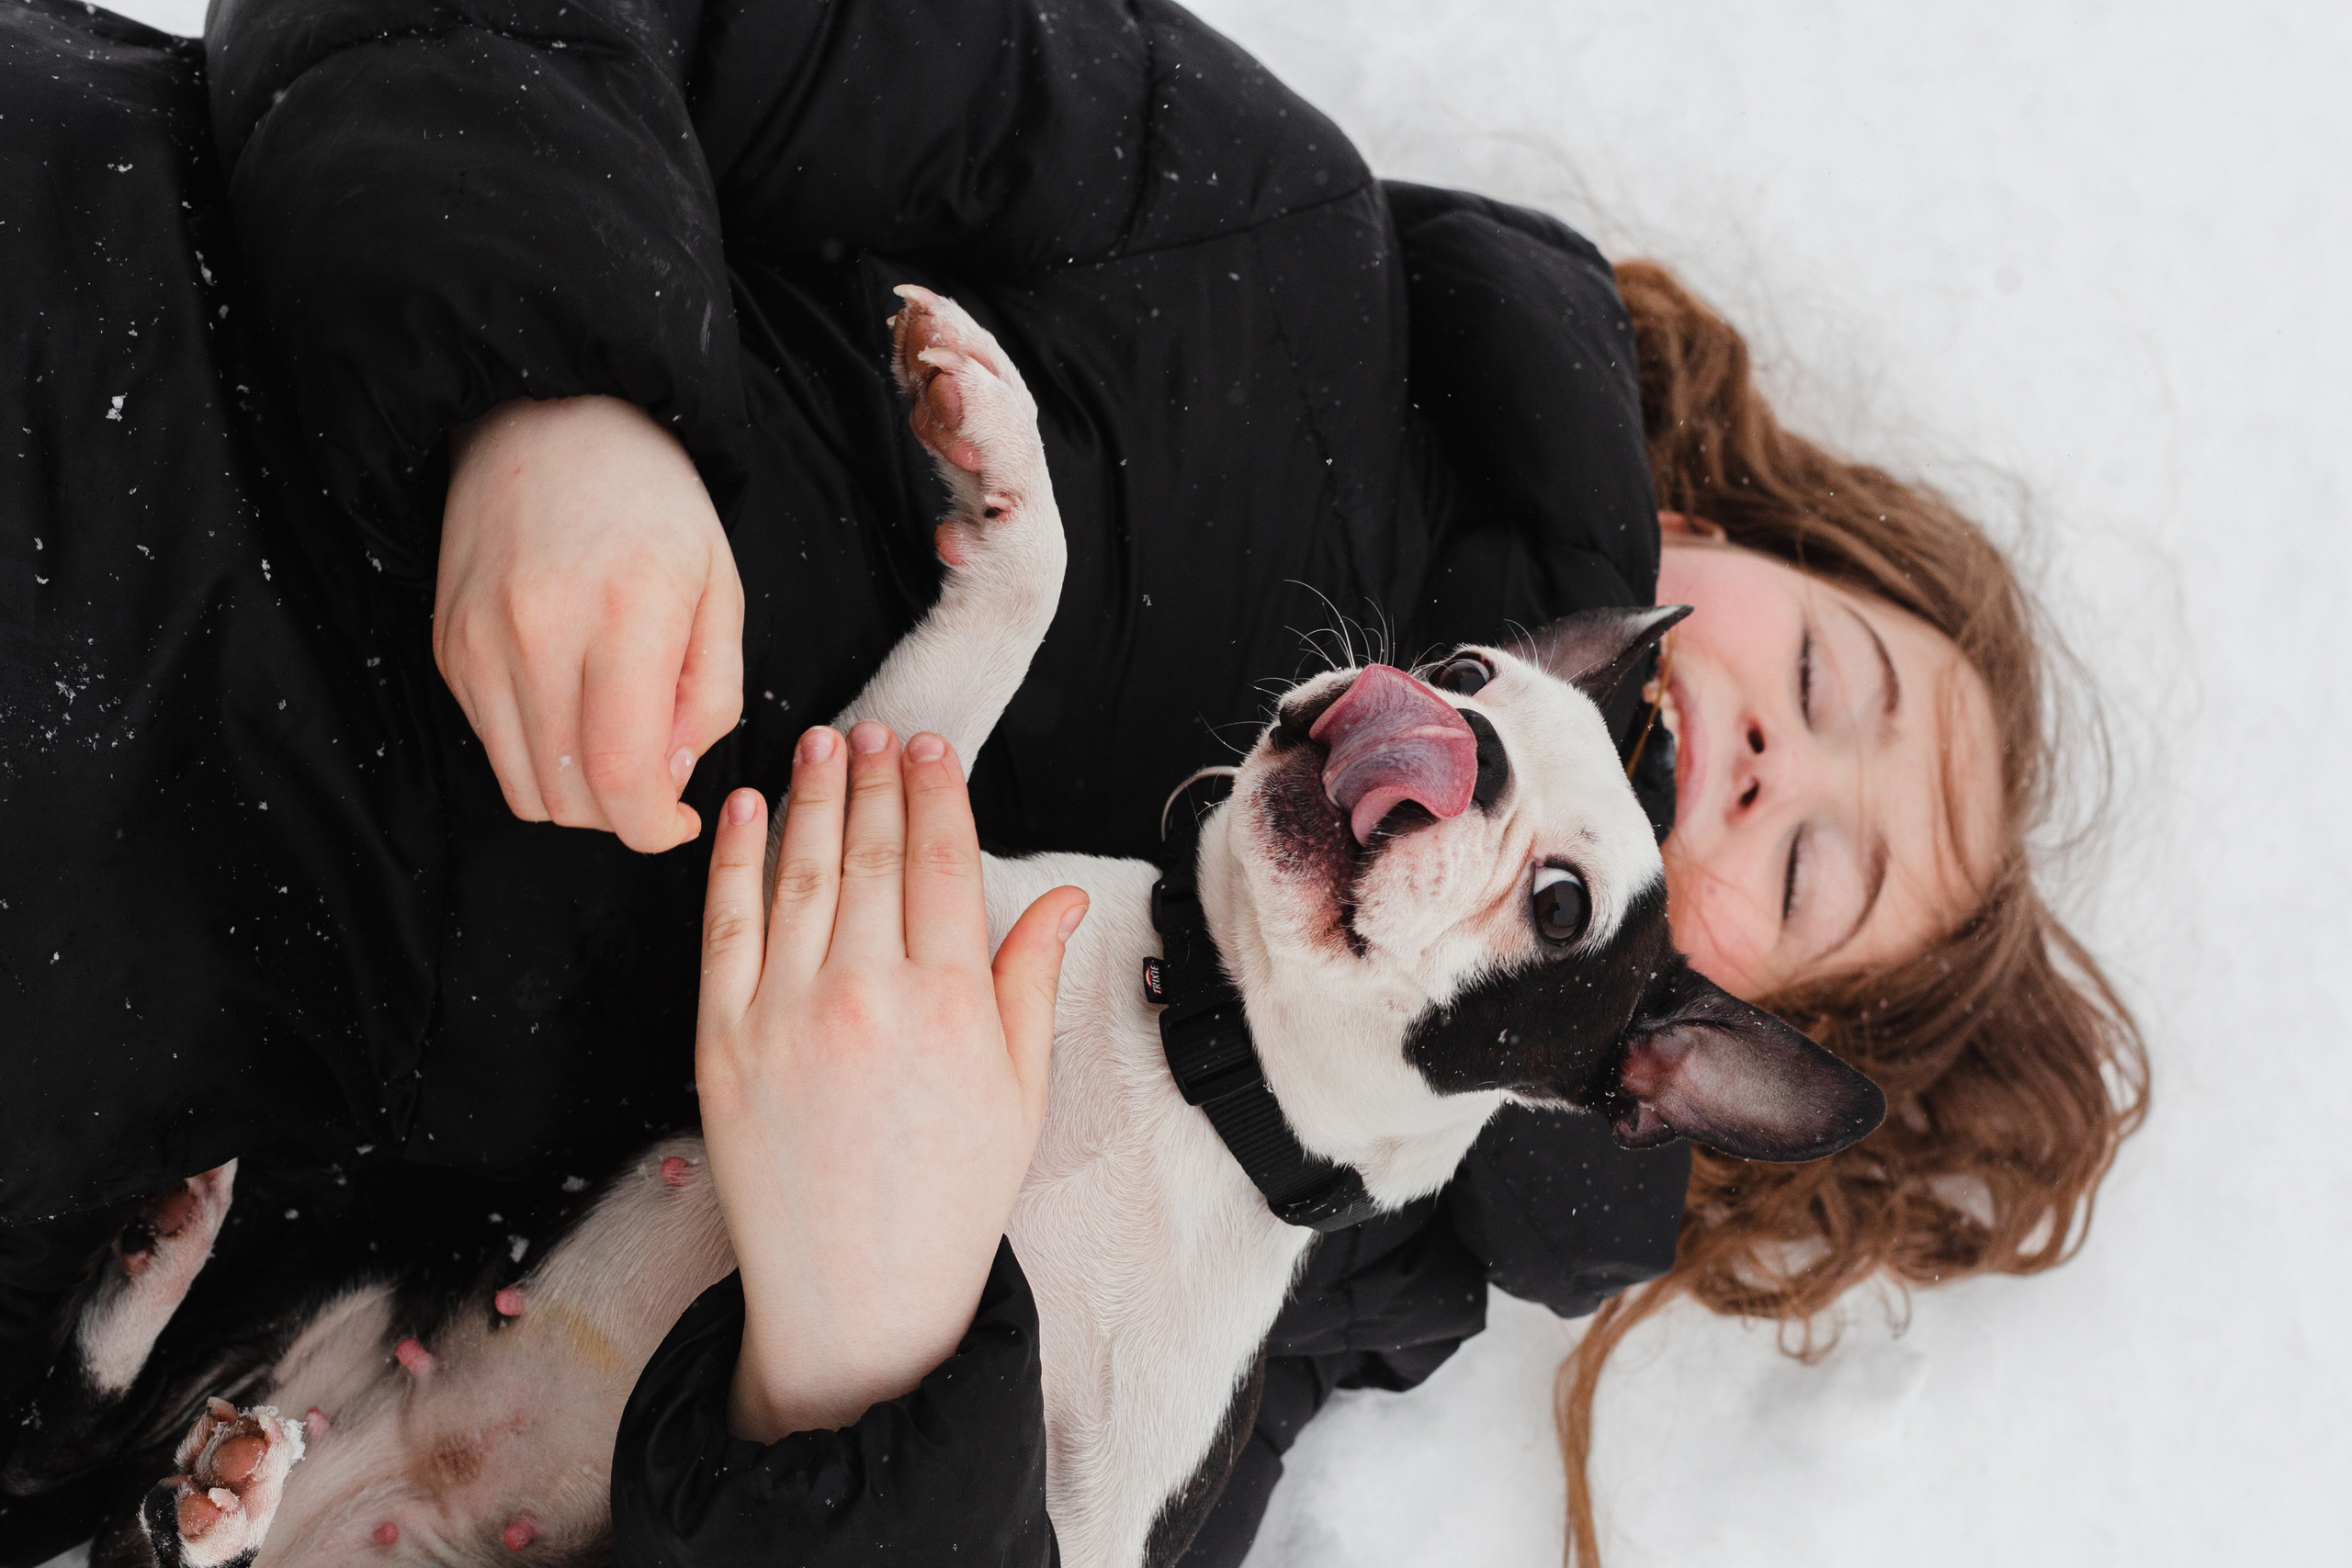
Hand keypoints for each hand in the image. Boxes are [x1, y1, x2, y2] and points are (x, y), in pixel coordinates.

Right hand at [436, 395, 743, 852]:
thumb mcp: (721, 593)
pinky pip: (493, 745)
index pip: (620, 778)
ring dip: (577, 795)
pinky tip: (572, 703)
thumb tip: (668, 781)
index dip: (652, 827)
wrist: (553, 421)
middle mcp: (536, 634)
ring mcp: (478, 643)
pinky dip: (538, 752)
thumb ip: (709, 698)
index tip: (676, 822)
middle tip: (656, 776)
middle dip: (621, 815)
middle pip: (569, 798)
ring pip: (524, 788)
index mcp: (622, 616)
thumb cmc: (656, 506)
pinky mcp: (449, 647)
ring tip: (615, 745)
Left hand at [695, 722, 1086, 1439]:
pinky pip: (726, 927)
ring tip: (823, 746)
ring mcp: (786, 1014)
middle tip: (879, 730)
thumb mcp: (1021, 1091)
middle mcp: (866, 995)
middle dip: (876, 780)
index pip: (939, 864)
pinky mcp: (722, 1041)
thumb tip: (1062, 897)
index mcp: (950, 1004)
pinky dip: (737, 859)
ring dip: (813, 798)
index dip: (936, 795)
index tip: (931, 749)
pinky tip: (751, 810)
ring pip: (801, 874)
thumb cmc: (949, 1198)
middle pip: (870, 855)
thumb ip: (1031, 982)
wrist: (858, 1296)